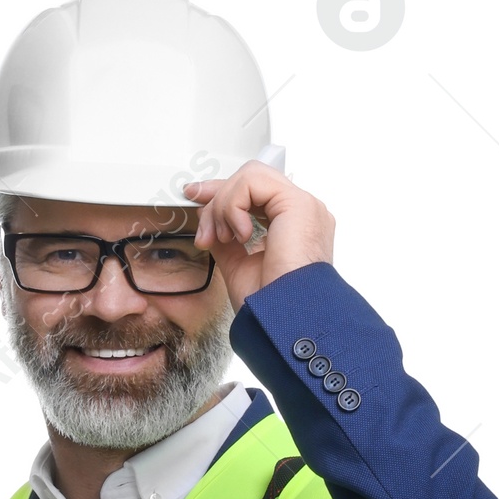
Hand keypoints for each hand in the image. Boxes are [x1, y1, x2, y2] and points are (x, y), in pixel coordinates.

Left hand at [182, 166, 335, 312]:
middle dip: (218, 198)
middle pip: (251, 180)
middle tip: (205, 231)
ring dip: (224, 205)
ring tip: (223, 237)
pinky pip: (252, 182)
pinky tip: (239, 234)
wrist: (284, 321)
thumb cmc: (269, 307)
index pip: (257, 193)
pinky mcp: (298, 203)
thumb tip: (208, 218)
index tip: (195, 197)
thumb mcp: (238, 265)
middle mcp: (302, 212)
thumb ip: (226, 238)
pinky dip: (233, 206)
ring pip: (250, 177)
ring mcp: (303, 205)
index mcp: (293, 226)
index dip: (225, 192)